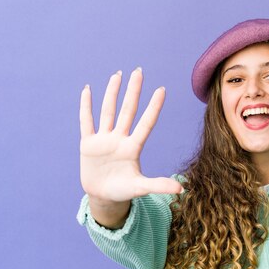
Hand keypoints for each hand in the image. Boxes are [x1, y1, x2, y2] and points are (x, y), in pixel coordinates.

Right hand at [79, 68, 182, 204]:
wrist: (103, 197)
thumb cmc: (124, 191)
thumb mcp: (141, 188)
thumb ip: (159, 185)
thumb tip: (181, 190)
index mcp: (133, 147)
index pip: (146, 123)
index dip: (153, 107)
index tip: (162, 89)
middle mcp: (120, 139)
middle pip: (128, 110)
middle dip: (133, 91)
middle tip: (139, 71)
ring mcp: (104, 139)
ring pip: (108, 111)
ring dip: (112, 93)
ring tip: (118, 75)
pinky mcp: (88, 144)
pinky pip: (87, 121)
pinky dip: (86, 106)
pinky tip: (88, 90)